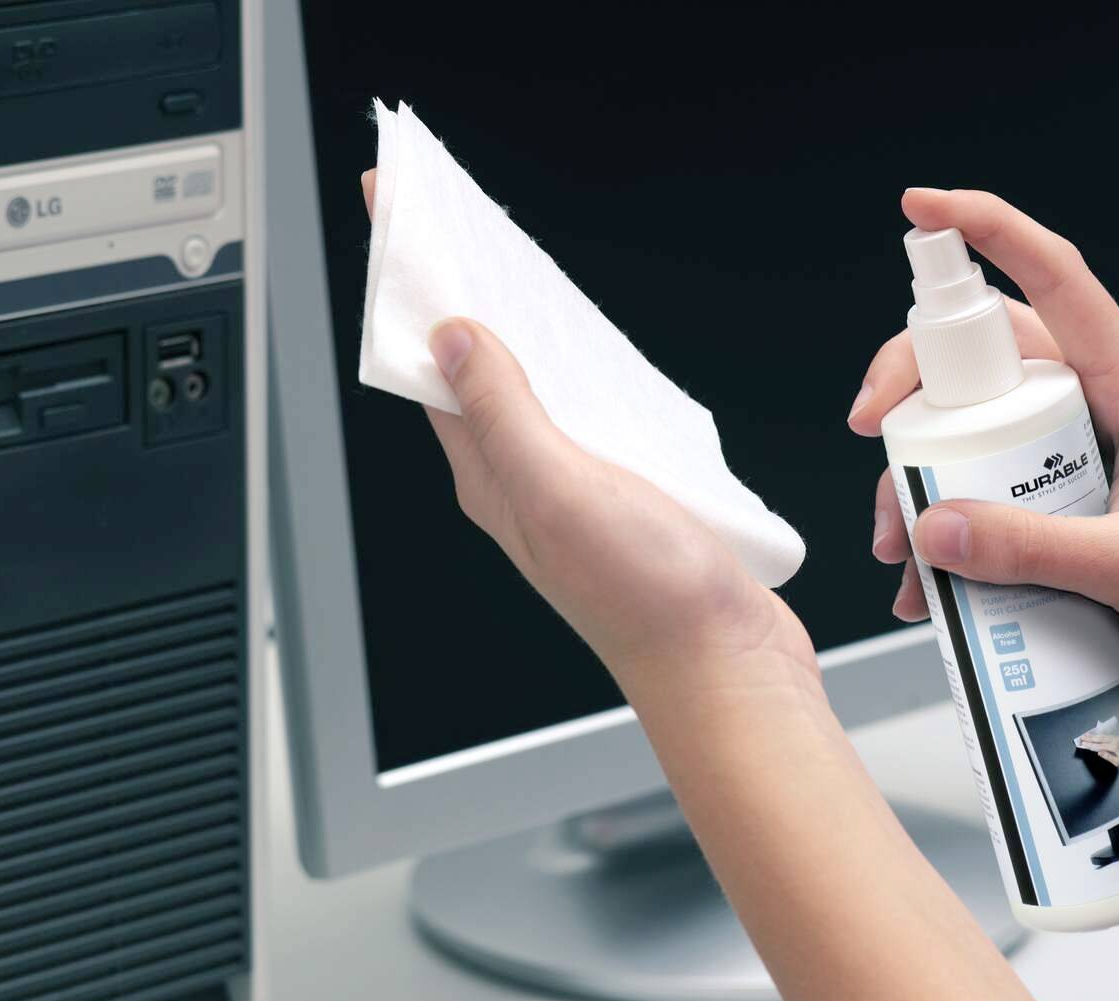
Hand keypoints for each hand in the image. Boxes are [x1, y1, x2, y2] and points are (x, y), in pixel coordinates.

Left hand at [360, 171, 815, 696]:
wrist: (724, 665)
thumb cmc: (645, 597)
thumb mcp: (559, 489)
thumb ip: (503, 412)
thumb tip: (452, 337)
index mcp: (491, 480)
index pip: (430, 368)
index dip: (408, 289)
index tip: (394, 216)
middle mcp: (523, 486)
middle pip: (473, 376)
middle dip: (454, 300)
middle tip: (443, 227)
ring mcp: (574, 494)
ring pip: (532, 397)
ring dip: (517, 336)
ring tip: (507, 277)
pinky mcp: (626, 500)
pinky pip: (588, 422)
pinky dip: (581, 377)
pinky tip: (601, 361)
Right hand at [852, 188, 1118, 708]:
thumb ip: (1034, 549)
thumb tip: (935, 525)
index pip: (1055, 280)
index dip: (990, 230)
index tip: (923, 208)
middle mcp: (1091, 410)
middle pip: (982, 359)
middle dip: (913, 391)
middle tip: (872, 436)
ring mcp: (1069, 458)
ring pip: (968, 433)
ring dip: (918, 479)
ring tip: (902, 550)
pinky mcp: (1055, 508)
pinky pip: (979, 496)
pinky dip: (944, 533)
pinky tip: (929, 585)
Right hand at [1077, 734, 1118, 768]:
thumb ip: (1108, 757)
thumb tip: (1099, 752)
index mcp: (1113, 747)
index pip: (1099, 745)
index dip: (1090, 745)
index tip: (1082, 744)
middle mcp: (1113, 740)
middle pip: (1099, 738)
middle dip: (1089, 738)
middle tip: (1081, 737)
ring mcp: (1115, 738)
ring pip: (1102, 735)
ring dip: (1093, 735)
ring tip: (1086, 735)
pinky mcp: (1117, 737)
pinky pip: (1106, 735)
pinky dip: (1099, 735)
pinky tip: (1096, 735)